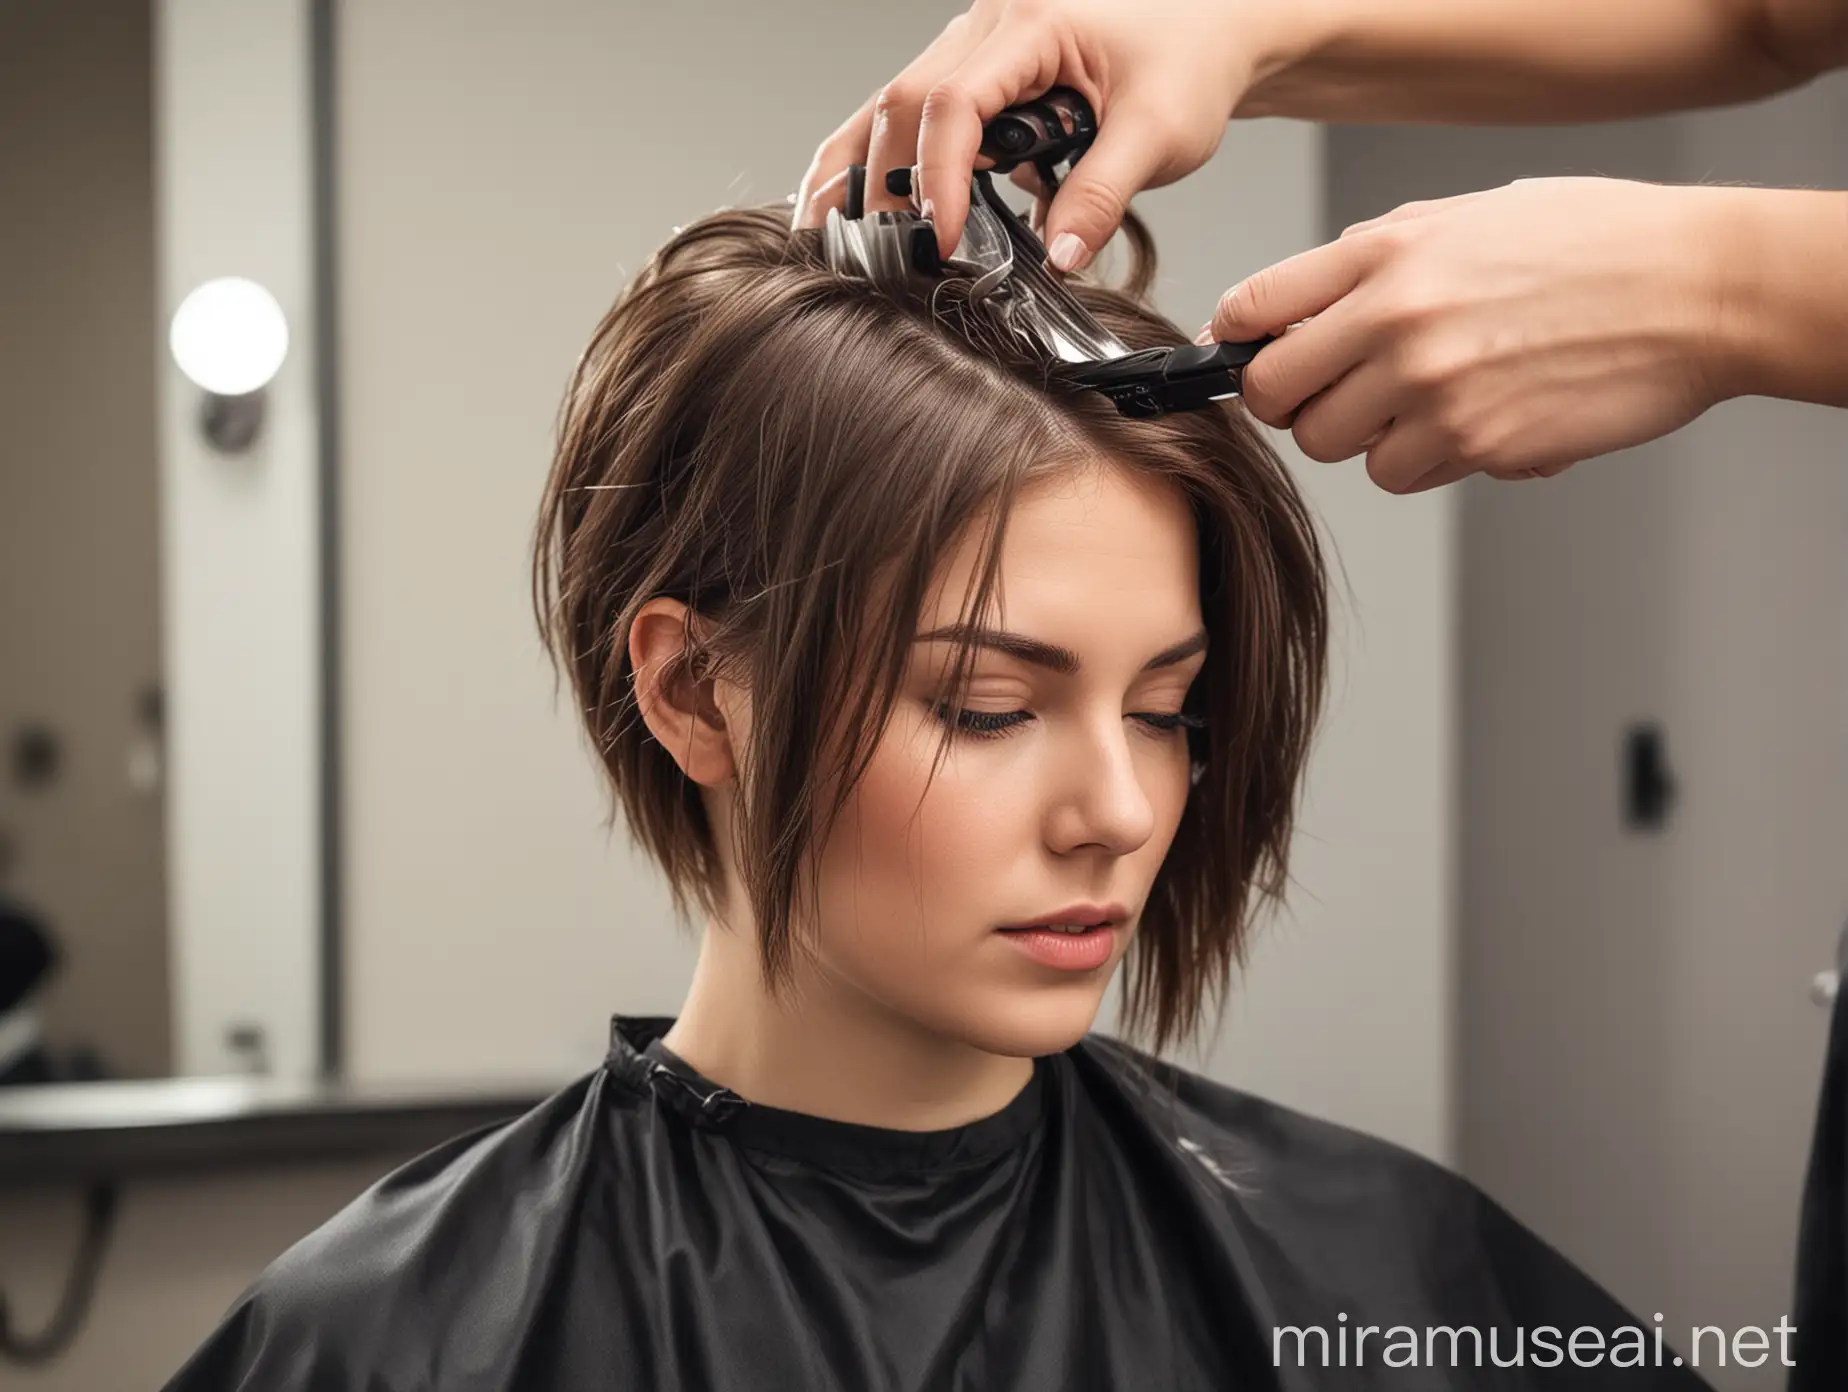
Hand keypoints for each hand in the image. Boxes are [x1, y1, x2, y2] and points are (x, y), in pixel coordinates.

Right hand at [792, 0, 1261, 269]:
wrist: (1212, 26)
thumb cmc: (1191, 61)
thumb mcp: (1162, 132)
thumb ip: (1104, 193)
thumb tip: (1058, 257)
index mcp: (1032, 21)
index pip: (956, 101)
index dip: (939, 175)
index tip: (943, 239)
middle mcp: (989, 22)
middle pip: (903, 100)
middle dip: (885, 182)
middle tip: (884, 256)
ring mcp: (975, 43)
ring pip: (891, 102)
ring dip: (863, 170)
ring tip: (830, 234)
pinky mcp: (976, 72)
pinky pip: (910, 110)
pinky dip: (879, 157)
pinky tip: (851, 201)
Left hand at [1207, 178, 1747, 492]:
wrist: (1699, 292)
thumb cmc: (1593, 246)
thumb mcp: (1467, 218)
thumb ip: (1371, 260)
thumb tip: (1289, 308)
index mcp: (1387, 253)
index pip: (1253, 309)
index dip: (1239, 342)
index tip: (1249, 356)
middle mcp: (1397, 319)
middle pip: (1275, 397)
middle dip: (1295, 401)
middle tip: (1336, 391)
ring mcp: (1433, 387)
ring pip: (1337, 448)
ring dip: (1366, 436)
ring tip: (1426, 400)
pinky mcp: (1475, 444)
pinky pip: (1403, 473)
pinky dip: (1424, 460)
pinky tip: (1474, 419)